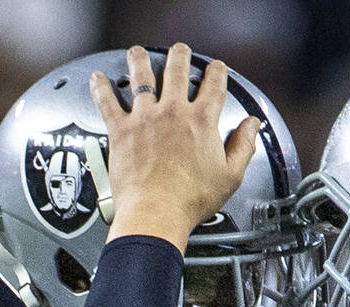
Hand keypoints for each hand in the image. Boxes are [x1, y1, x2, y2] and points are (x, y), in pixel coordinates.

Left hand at [89, 43, 260, 251]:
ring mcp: (144, 118)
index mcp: (202, 120)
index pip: (214, 84)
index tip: (216, 68)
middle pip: (177, 70)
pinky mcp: (120, 130)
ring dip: (139, 60)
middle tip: (180, 51)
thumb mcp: (230, 176)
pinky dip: (101, 88)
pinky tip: (98, 79)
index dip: (217, 72)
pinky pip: (107, 102)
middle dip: (180, 56)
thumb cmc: (190, 199)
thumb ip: (243, 146)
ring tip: (138, 53)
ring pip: (140, 77)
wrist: (155, 212)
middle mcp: (172, 112)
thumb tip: (252, 126)